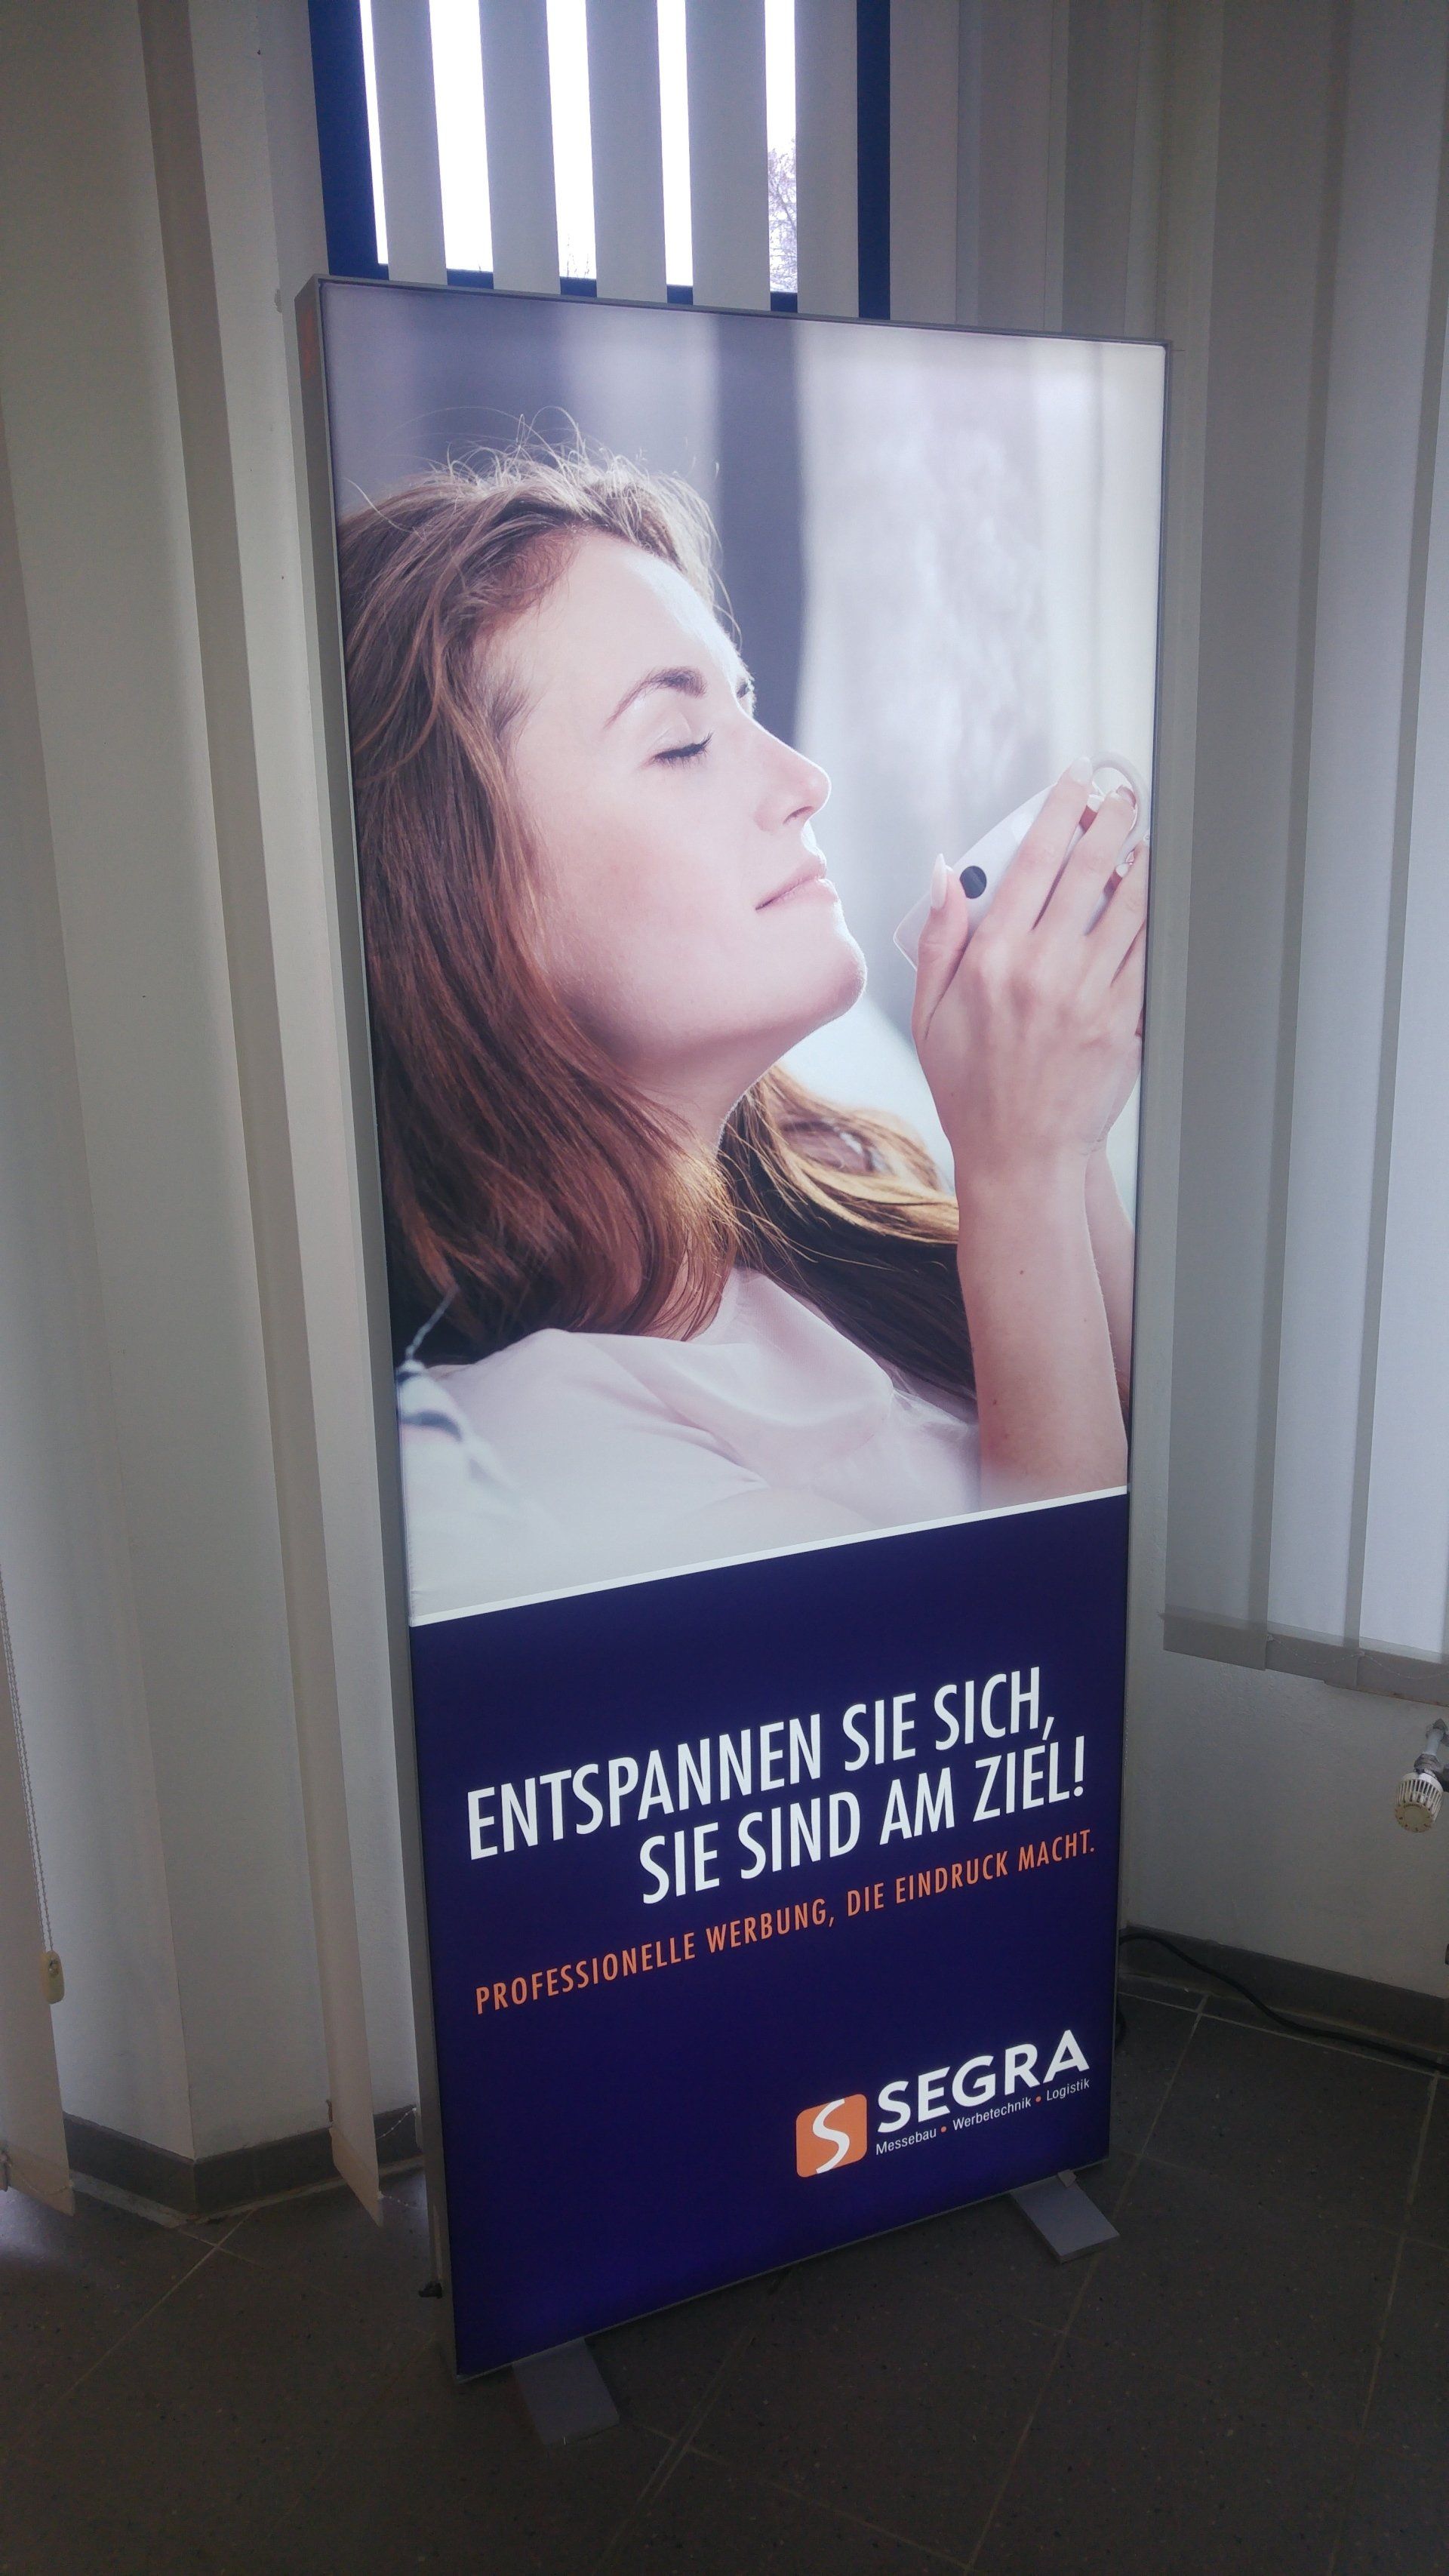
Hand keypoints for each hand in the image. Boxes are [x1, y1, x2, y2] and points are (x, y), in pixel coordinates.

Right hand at [911, 762, 1148, 1197]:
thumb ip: (939, 939)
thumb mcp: (929, 1014)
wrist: (1019, 1155)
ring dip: (1142, 863)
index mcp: (993, 961)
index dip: (1058, 812)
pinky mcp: (1122, 1023)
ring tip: (1147, 838)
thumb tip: (943, 874)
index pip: (1032, 863)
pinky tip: (1157, 900)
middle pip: (1088, 872)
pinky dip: (1156, 920)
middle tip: (1124, 794)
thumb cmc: (968, 1088)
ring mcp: (1089, 997)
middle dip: (1112, 822)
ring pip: (1129, 908)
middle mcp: (1043, 971)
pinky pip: (1148, 956)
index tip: (1074, 783)